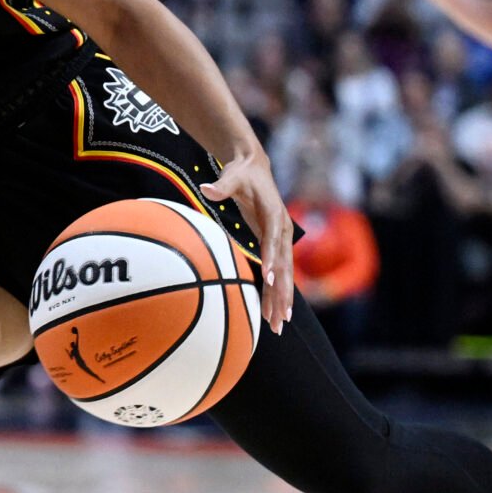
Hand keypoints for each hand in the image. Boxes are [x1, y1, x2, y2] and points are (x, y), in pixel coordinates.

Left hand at [200, 147, 293, 332]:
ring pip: (284, 274)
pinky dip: (277, 292)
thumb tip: (207, 188)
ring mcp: (281, 240)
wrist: (255, 167)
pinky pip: (278, 273)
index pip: (273, 240)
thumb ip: (222, 185)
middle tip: (280, 318)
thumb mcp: (232, 175)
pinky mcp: (275, 246)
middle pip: (284, 265)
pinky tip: (273, 312)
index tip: (268, 279)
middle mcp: (282, 230)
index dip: (272, 259)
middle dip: (282, 292)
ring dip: (282, 300)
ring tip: (278, 325)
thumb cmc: (242, 173)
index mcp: (275, 214)